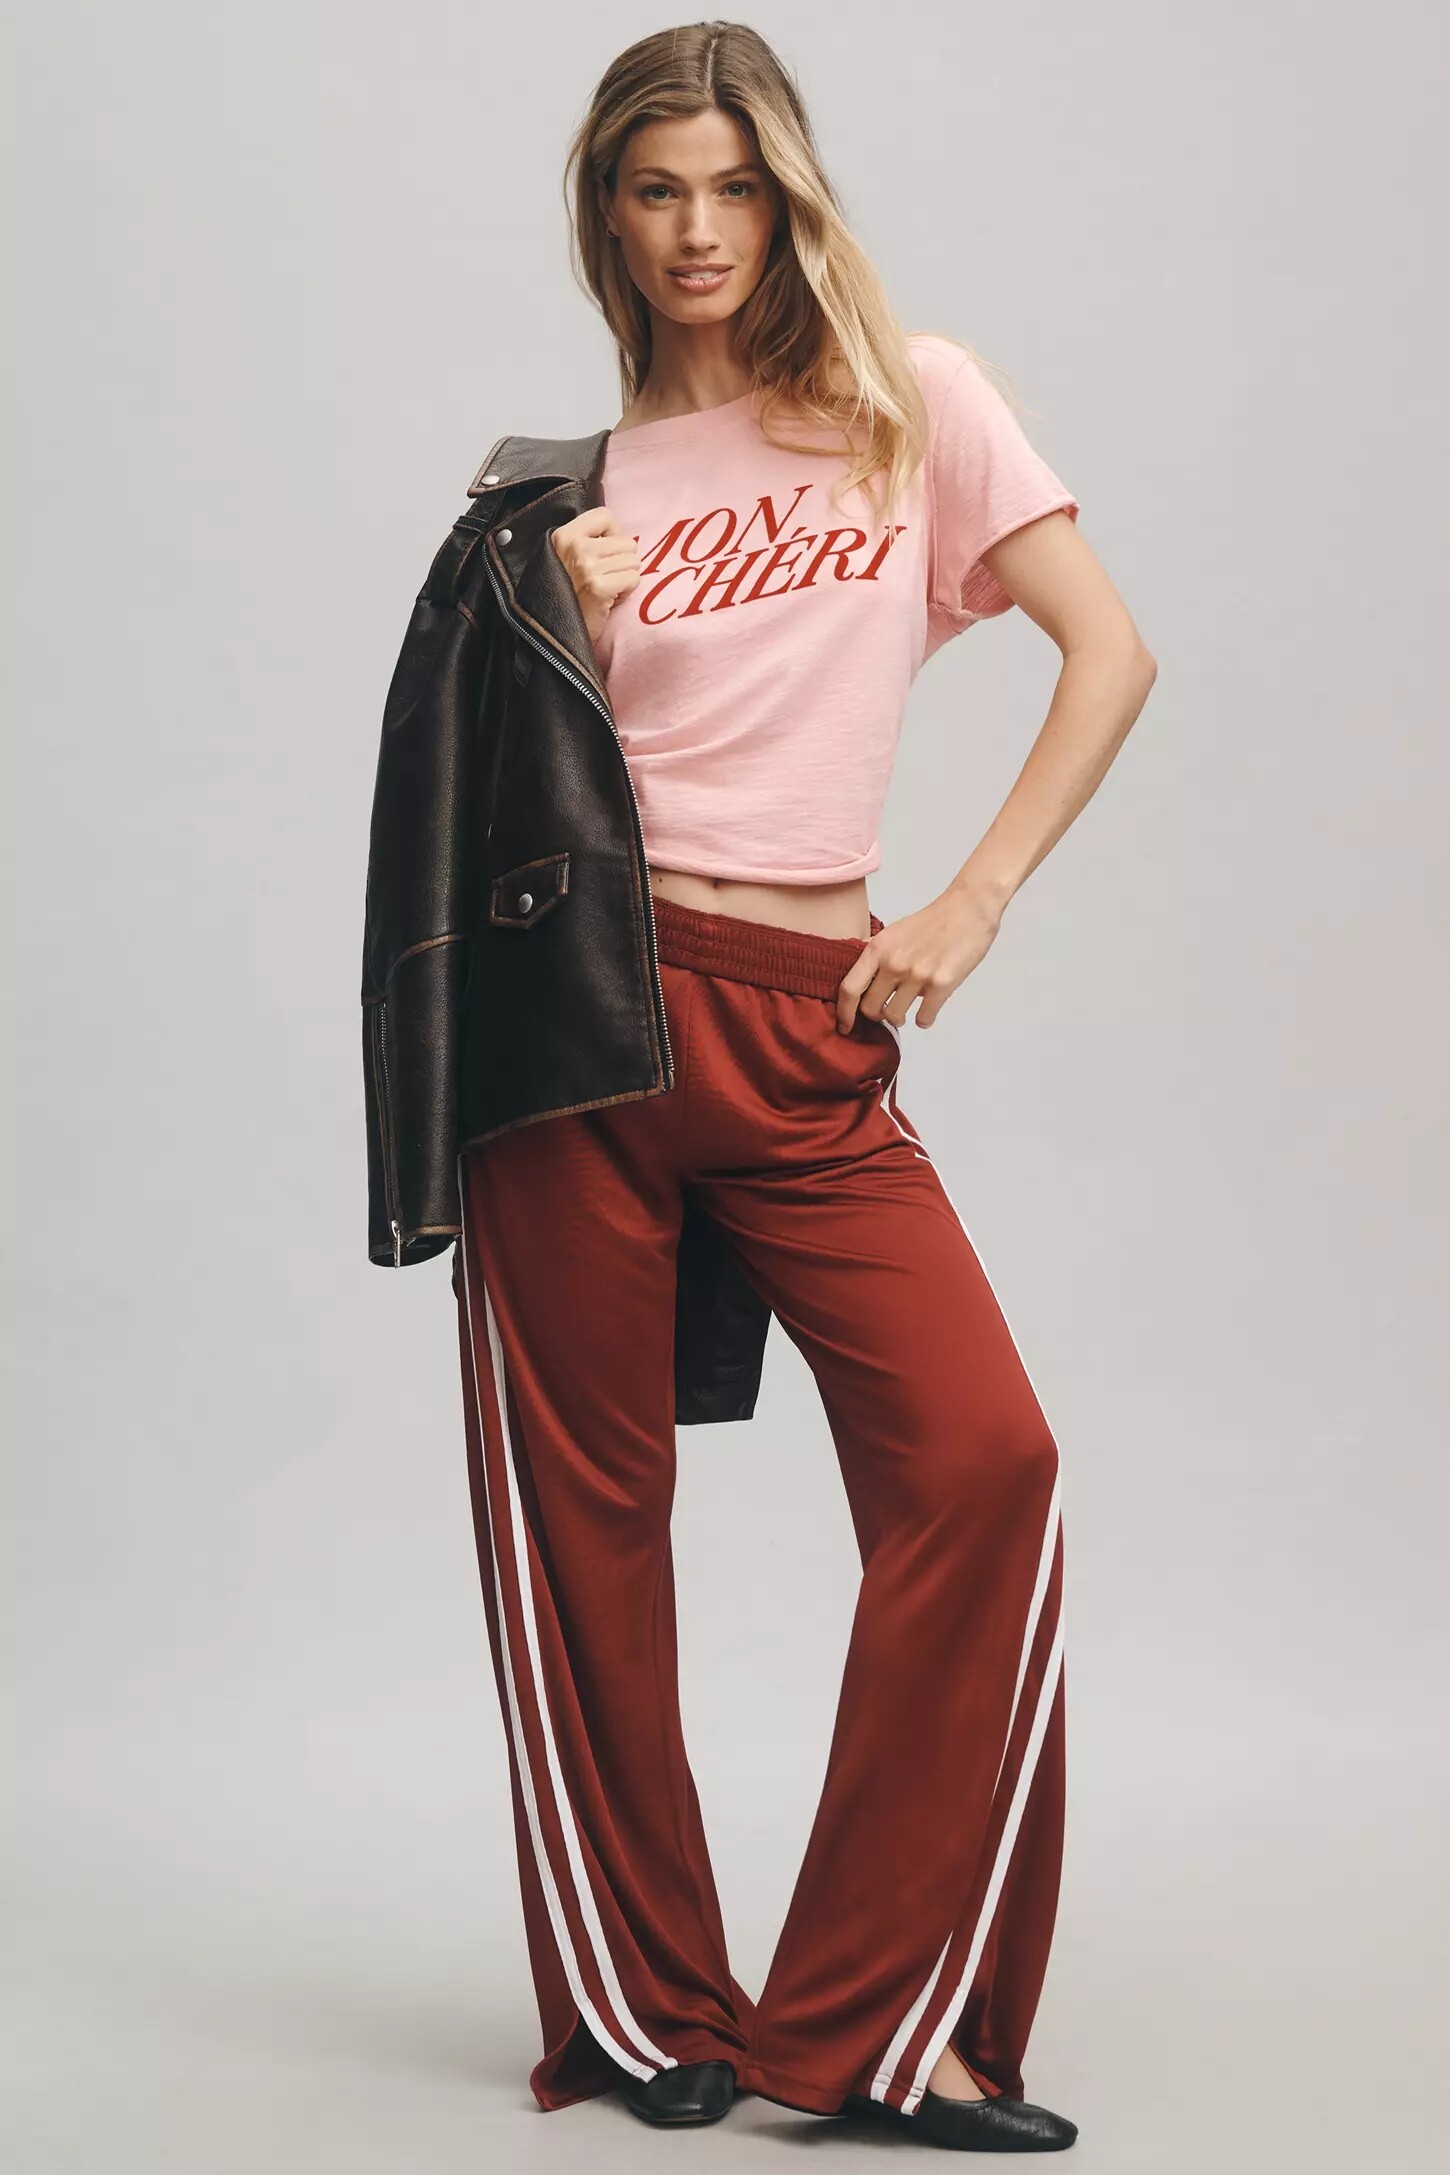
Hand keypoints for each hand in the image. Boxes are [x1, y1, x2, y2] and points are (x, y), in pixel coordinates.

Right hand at [550, 506, 641, 643]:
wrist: (555, 635)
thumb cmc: (567, 595)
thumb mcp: (566, 558)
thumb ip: (588, 540)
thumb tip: (621, 534)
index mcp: (563, 535)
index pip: (605, 516)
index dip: (614, 534)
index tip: (607, 552)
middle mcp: (574, 547)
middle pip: (627, 542)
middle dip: (621, 563)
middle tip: (603, 579)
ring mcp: (586, 567)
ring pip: (634, 561)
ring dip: (625, 578)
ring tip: (605, 589)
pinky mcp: (599, 587)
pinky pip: (634, 579)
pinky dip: (627, 592)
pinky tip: (609, 600)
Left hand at [835, 886, 1004, 1032]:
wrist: (968, 909)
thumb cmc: (933, 922)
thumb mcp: (894, 934)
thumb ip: (878, 957)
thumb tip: (865, 984)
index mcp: (878, 949)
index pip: (849, 988)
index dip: (843, 1012)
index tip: (844, 1025)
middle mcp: (894, 963)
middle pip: (870, 1008)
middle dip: (876, 1015)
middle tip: (885, 1011)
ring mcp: (917, 975)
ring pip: (895, 1016)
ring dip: (900, 1019)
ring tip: (906, 1011)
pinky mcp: (941, 985)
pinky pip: (924, 1018)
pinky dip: (924, 1020)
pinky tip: (928, 1011)